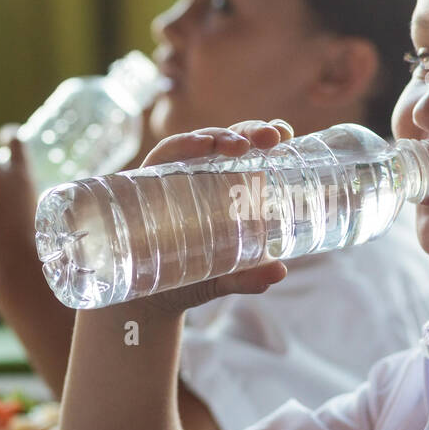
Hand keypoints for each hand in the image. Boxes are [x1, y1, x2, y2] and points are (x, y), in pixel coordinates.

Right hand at [124, 118, 295, 315]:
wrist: (144, 298)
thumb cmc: (190, 276)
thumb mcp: (224, 278)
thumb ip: (249, 277)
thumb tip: (278, 271)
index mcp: (229, 187)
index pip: (251, 150)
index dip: (268, 133)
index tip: (284, 134)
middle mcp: (205, 174)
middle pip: (229, 141)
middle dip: (250, 131)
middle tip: (271, 138)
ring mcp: (177, 174)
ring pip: (200, 142)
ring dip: (221, 136)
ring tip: (240, 145)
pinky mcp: (148, 180)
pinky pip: (165, 155)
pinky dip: (182, 145)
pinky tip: (200, 144)